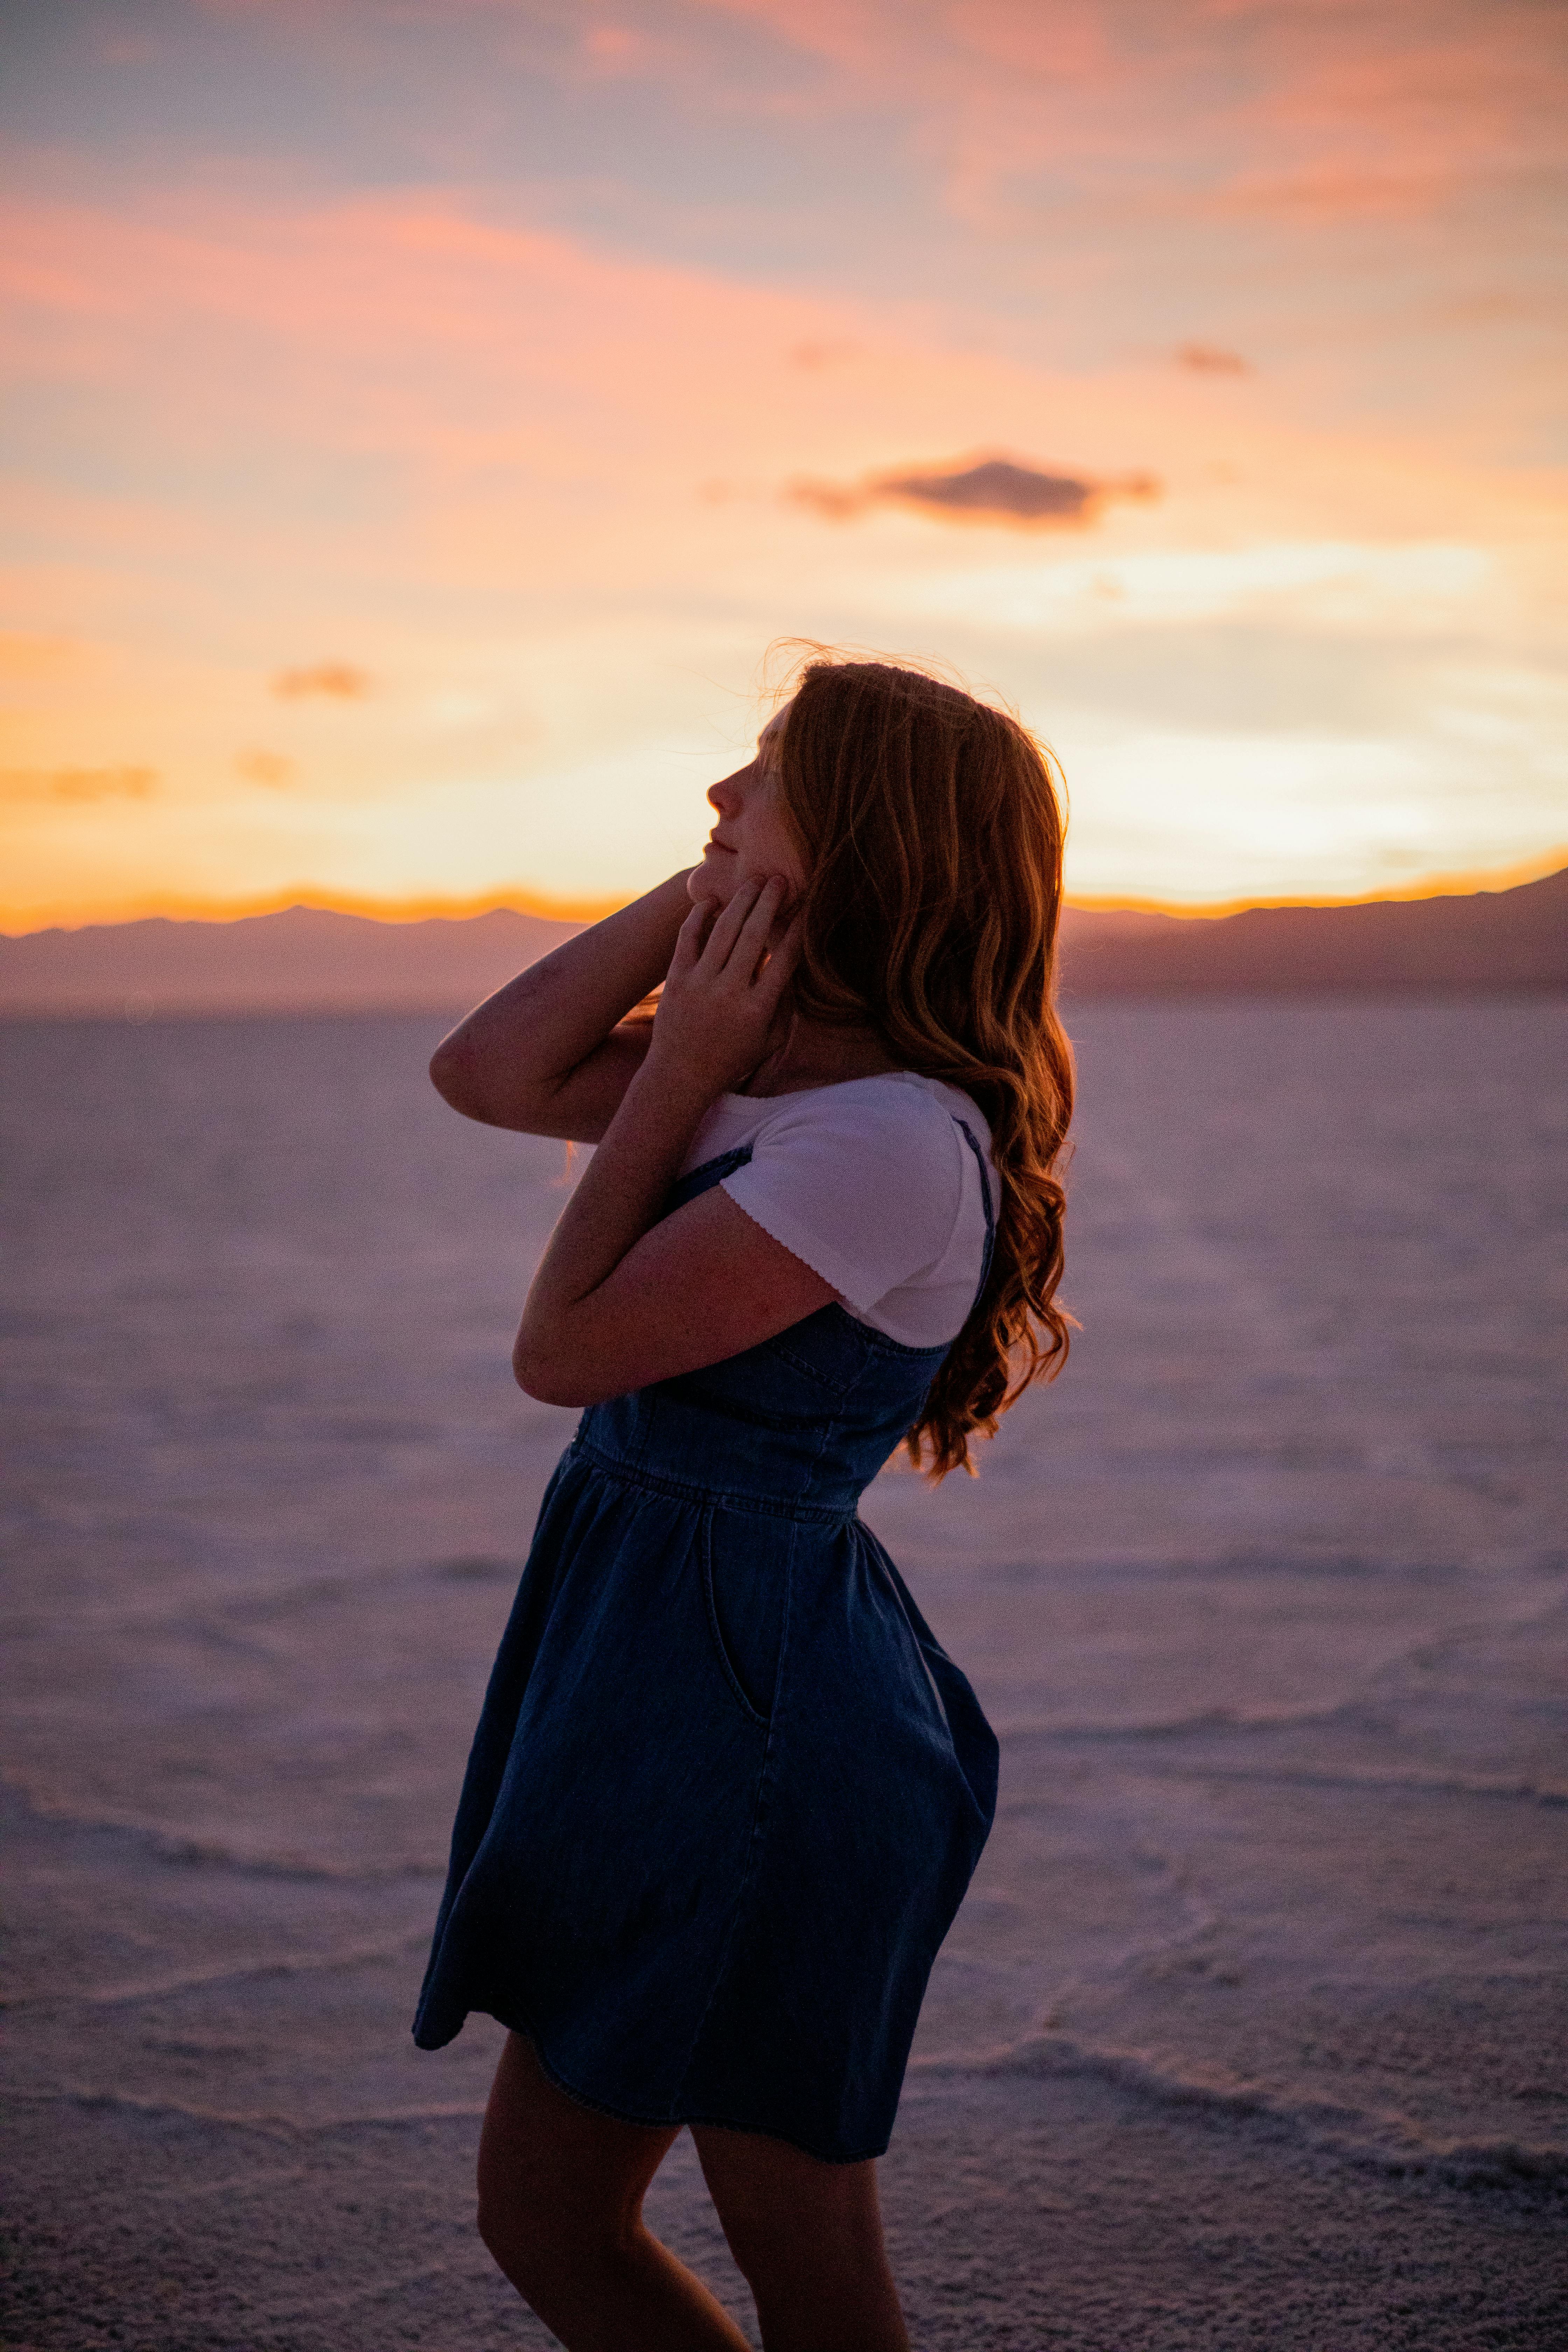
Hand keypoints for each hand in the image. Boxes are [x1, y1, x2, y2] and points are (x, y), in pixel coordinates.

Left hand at [646, 876, 801, 1099]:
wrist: (680, 1075)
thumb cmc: (731, 1059)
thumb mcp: (767, 1041)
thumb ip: (784, 1007)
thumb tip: (795, 967)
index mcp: (758, 1009)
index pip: (783, 960)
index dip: (796, 931)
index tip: (805, 909)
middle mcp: (730, 992)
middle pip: (755, 935)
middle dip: (770, 902)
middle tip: (780, 879)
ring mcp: (700, 983)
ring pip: (724, 930)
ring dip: (741, 901)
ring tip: (754, 881)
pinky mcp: (676, 979)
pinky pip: (688, 938)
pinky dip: (700, 916)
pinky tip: (712, 901)